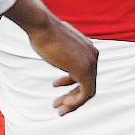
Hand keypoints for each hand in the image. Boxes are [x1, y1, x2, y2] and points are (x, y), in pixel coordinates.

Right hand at [3, 0, 98, 114]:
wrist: (42, 26)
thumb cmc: (43, 33)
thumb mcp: (56, 43)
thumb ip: (61, 51)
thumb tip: (54, 50)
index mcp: (88, 49)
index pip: (85, 72)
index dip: (70, 83)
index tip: (56, 86)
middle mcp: (93, 56)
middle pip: (87, 82)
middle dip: (72, 95)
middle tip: (58, 104)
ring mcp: (90, 63)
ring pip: (88, 91)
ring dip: (73, 102)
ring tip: (60, 109)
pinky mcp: (85, 70)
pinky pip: (86, 93)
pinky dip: (76, 102)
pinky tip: (63, 105)